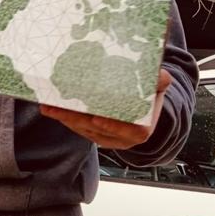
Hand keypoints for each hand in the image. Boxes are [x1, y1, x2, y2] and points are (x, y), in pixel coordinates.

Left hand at [40, 69, 171, 147]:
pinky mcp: (94, 135)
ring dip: (65, 118)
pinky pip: (78, 128)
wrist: (142, 108)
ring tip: (50, 106)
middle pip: (98, 130)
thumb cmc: (148, 96)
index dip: (113, 126)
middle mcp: (123, 139)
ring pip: (84, 130)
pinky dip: (64, 118)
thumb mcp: (156, 88)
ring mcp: (107, 138)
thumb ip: (159, 82)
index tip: (97, 118)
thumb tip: (164, 76)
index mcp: (142, 129)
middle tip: (61, 108)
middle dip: (77, 119)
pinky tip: (51, 108)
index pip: (129, 132)